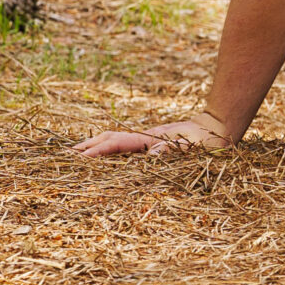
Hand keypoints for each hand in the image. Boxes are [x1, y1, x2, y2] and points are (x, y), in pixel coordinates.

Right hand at [71, 110, 230, 157]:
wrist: (219, 126)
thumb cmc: (209, 140)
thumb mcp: (196, 146)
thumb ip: (177, 148)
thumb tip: (155, 152)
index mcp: (150, 139)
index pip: (118, 145)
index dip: (99, 151)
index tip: (80, 158)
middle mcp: (144, 137)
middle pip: (110, 139)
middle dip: (88, 146)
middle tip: (65, 156)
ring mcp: (147, 138)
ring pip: (114, 140)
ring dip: (94, 145)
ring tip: (75, 154)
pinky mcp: (151, 141)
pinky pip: (124, 145)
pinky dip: (107, 147)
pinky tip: (102, 153)